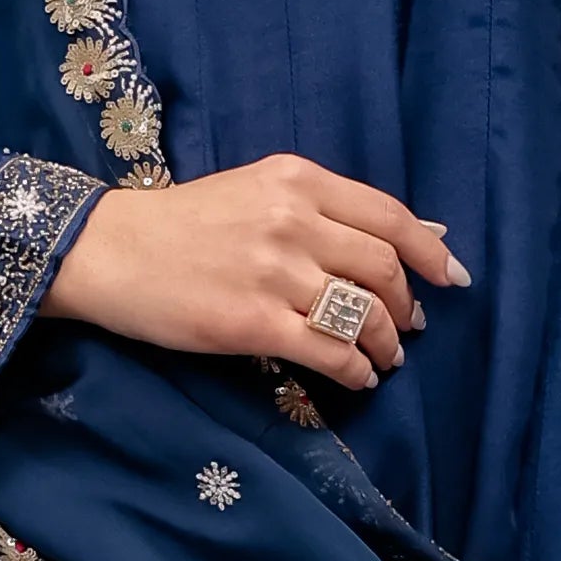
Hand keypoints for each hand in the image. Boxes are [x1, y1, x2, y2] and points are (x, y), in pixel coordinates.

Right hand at [44, 152, 469, 392]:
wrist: (110, 251)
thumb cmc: (181, 223)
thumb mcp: (255, 191)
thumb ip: (320, 209)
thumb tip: (403, 238)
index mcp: (296, 180)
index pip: (389, 216)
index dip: (431, 250)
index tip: (450, 278)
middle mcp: (293, 221)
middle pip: (384, 268)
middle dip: (407, 305)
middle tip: (409, 327)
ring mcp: (274, 274)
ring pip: (363, 313)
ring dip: (386, 344)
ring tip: (385, 359)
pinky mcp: (253, 324)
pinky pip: (328, 352)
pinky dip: (354, 370)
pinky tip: (356, 379)